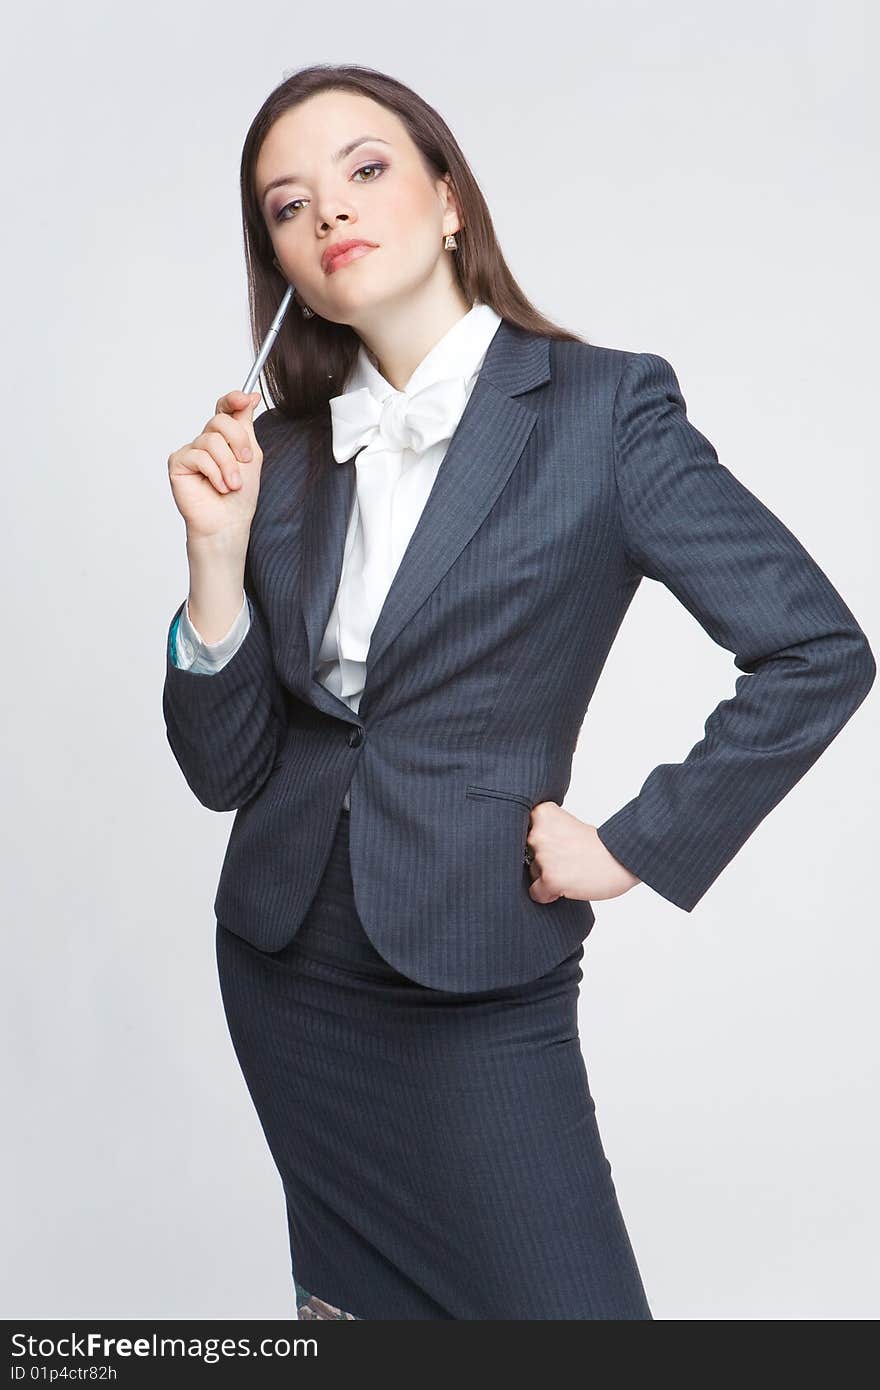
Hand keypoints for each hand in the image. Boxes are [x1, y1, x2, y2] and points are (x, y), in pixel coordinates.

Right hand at [168, 389, 263, 542]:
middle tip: (245, 462)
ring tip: (232, 485)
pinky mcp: (178, 462)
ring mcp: (191, 450)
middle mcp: (206, 440)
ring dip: (228, 466)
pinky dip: (214, 473)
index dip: (233, 399)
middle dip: (238, 442)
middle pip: (220, 421)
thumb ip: (246, 425)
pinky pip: (199, 456)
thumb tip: (251, 395)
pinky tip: (218, 487)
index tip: (246, 398)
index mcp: (224, 437)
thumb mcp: (250, 455)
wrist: (228, 521)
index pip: (225, 408)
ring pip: (211, 441)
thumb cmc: (240, 495)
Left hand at [526, 802, 640, 904]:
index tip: (551, 842)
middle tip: (566, 858)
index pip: (518, 831)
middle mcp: (538, 833)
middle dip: (541, 860)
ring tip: (572, 870)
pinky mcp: (550, 879)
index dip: (535, 840)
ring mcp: (543, 857)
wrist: (622, 858)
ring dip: (547, 876)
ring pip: (532, 874)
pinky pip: (536, 893)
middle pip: (524, 855)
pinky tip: (566, 886)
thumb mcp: (565, 825)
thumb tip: (520, 851)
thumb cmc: (598, 844)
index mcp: (542, 814)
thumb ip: (543, 832)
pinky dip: (548, 894)